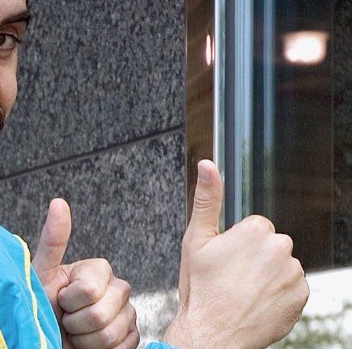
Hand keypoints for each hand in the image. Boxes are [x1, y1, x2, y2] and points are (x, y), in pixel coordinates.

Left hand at [33, 199, 138, 348]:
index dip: (68, 301)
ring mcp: (128, 314)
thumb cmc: (41, 305)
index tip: (59, 298)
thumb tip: (58, 201)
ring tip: (75, 332)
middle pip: (100, 314)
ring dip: (84, 340)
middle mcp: (118, 288)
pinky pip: (122, 348)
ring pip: (110, 335)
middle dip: (74, 323)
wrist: (46, 336)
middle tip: (65, 318)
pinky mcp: (133, 337)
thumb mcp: (41, 272)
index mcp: (99, 269)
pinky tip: (89, 343)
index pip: (88, 290)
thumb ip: (53, 239)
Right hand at [164, 160, 308, 348]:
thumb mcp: (195, 239)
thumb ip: (206, 198)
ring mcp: (293, 274)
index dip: (236, 244)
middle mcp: (280, 249)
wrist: (212, 334)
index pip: (254, 227)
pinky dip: (278, 293)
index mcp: (256, 230)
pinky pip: (291, 286)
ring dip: (267, 275)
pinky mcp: (301, 296)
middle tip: (231, 276)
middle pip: (269, 244)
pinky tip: (257, 301)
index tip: (225, 260)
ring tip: (242, 291)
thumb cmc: (201, 288)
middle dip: (254, 257)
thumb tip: (208, 165)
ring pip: (280, 265)